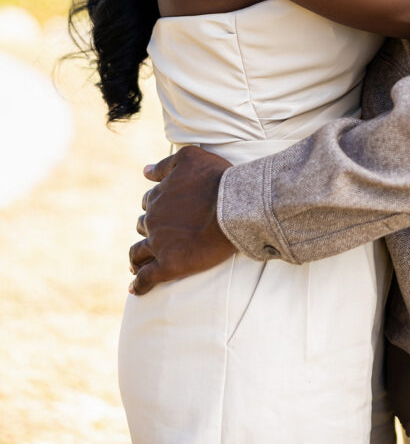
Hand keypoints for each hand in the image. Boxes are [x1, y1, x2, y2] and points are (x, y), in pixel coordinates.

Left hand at [128, 146, 235, 294]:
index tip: (163, 214)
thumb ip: (165, 164)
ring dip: (137, 259)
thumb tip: (145, 171)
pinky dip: (139, 285)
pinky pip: (147, 278)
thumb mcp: (190, 157)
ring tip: (137, 266)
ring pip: (138, 253)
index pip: (148, 203)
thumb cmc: (217, 179)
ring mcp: (159, 244)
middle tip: (157, 239)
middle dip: (148, 231)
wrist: (235, 206)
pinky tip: (136, 289)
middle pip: (143, 226)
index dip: (156, 207)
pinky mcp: (169, 265)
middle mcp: (153, 220)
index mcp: (157, 197)